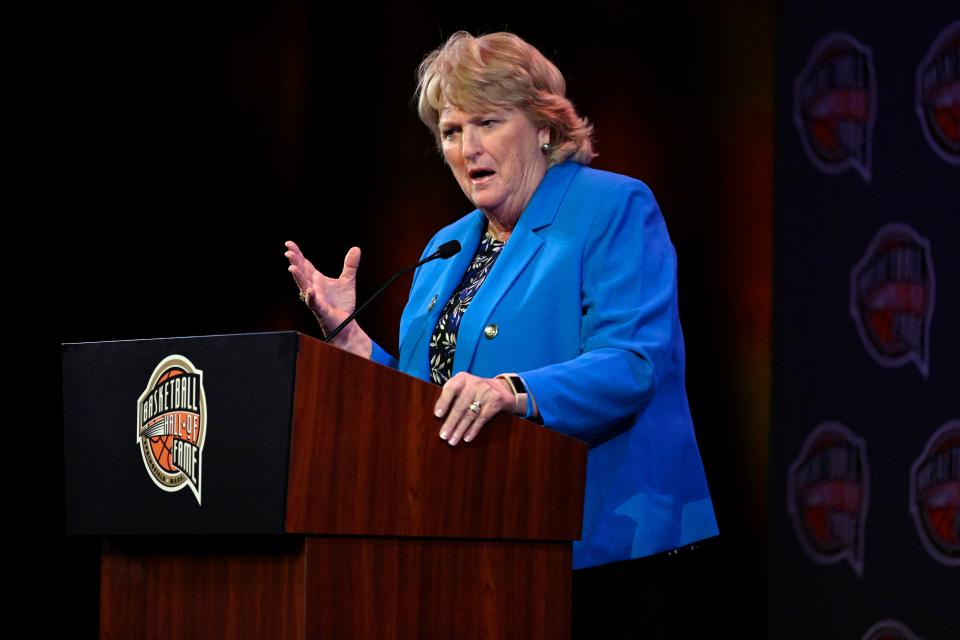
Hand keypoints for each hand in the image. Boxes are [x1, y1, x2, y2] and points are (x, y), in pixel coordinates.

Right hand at [285, 240, 370, 355]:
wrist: (346, 323)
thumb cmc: (342, 303)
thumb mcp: (347, 281)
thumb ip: (350, 265)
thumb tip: (356, 248)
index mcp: (317, 279)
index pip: (305, 264)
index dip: (297, 254)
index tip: (289, 243)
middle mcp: (313, 288)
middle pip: (302, 273)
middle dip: (295, 262)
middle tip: (288, 252)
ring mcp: (316, 298)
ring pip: (304, 286)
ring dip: (298, 277)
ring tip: (292, 267)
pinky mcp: (321, 310)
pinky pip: (315, 303)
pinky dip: (311, 297)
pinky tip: (309, 290)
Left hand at [434, 373, 515, 445]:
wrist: (501, 388)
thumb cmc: (475, 390)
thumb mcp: (463, 386)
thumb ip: (452, 395)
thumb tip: (438, 416)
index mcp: (462, 378)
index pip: (450, 389)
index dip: (443, 402)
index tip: (438, 415)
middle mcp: (474, 384)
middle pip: (460, 406)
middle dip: (451, 423)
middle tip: (443, 435)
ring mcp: (485, 392)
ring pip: (470, 414)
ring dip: (460, 429)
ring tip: (452, 441)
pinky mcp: (495, 402)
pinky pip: (481, 419)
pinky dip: (473, 430)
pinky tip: (466, 438)